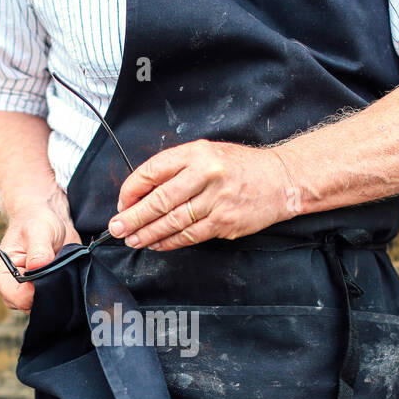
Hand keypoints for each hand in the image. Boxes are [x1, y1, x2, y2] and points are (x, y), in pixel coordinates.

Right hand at [0, 189, 77, 311]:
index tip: (49, 273)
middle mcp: (12, 288)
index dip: (36, 291)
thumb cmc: (37, 221)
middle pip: (31, 305)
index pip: (17, 297)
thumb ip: (38, 249)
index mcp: (2, 274)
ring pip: (45, 306)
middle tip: (57, 268)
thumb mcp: (38, 229)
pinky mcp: (43, 294)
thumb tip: (38, 266)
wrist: (50, 221)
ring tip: (59, 267)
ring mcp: (29, 293)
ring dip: (57, 291)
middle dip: (47, 291)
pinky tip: (64, 274)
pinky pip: (54, 302)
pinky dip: (63, 291)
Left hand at [107, 139, 297, 250]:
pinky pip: (190, 236)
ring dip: (148, 234)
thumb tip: (141, 195)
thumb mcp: (207, 154)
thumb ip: (176, 170)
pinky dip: (170, 242)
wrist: (281, 179)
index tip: (121, 204)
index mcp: (196, 153)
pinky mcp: (225, 222)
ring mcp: (217, 200)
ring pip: (173, 222)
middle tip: (117, 228)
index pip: (153, 171)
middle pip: (160, 200)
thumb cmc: (239, 167)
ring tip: (133, 239)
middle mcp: (206, 174)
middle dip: (134, 217)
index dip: (131, 190)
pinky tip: (158, 244)